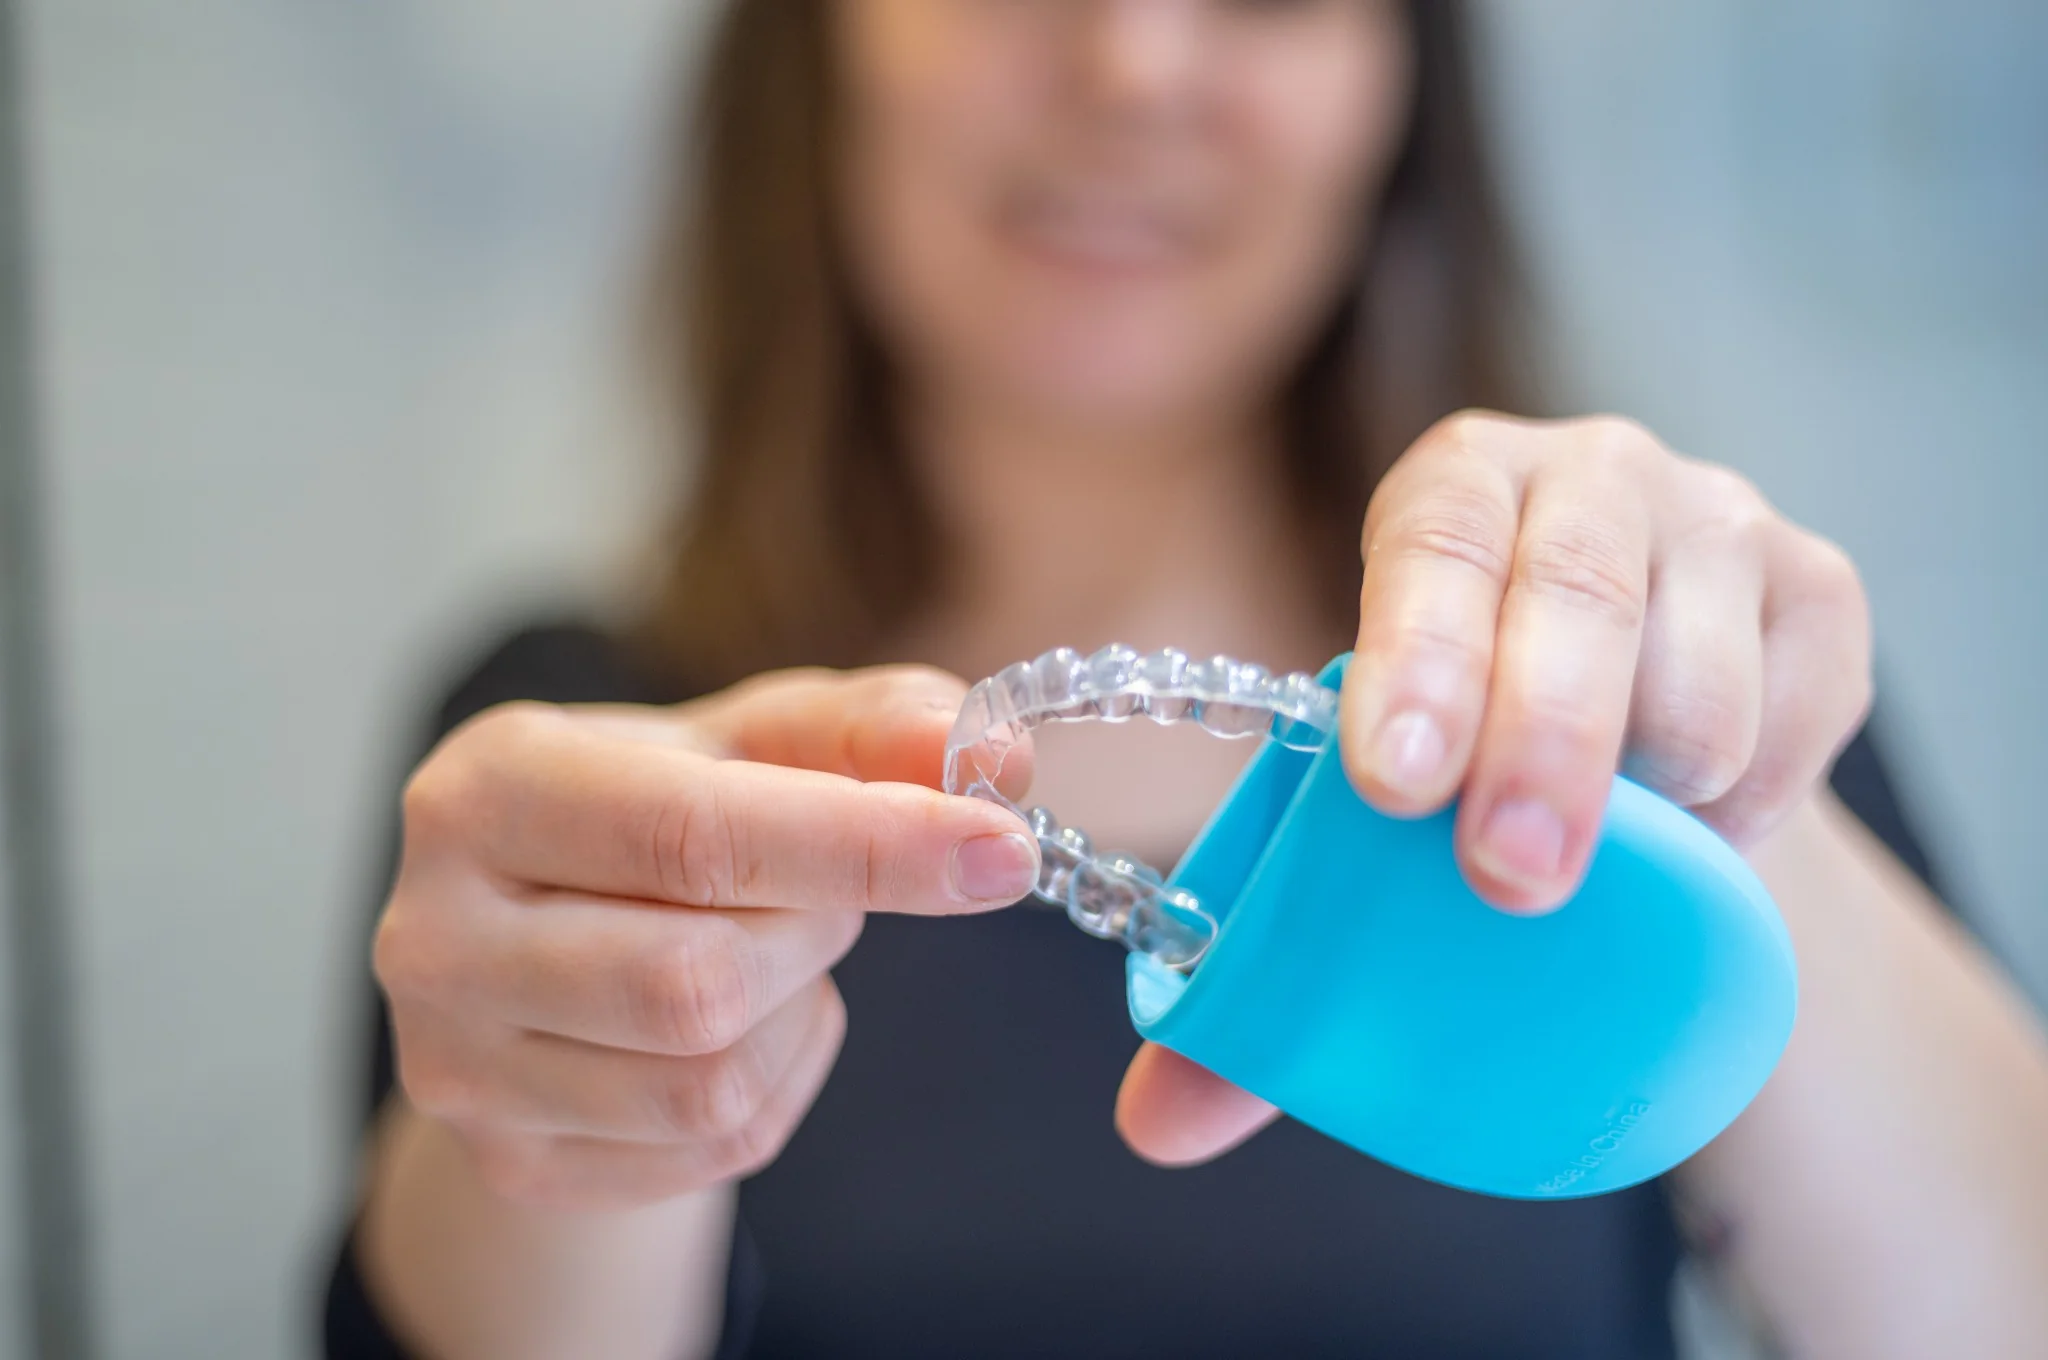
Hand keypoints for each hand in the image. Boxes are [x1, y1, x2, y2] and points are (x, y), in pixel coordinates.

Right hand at [373, 667, 1040, 1209]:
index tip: (1000, 849)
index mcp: (487, 788)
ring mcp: (456, 1064)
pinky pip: (708, 1149)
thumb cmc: (659, 820)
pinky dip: (776, 1080)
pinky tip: (745, 1023)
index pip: (692, 835)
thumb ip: (872, 728)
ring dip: (795, 1011)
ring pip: (706, 1082)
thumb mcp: (751, 742)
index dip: (864, 844)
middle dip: (815, 932)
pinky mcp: (507, 1160)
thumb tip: (999, 754)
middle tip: (823, 889)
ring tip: (770, 949)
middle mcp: (433, 932)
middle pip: (700, 979)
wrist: (542, 942)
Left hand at [1117, 410, 1871, 1163]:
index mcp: (1451, 489)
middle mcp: (1590, 476)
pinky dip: (1749, 805)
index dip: (1419, 656)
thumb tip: (1163, 1123)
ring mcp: (1719, 521)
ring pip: (1699, 679)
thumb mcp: (1380, 792)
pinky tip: (1698, 837)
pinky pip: (1800, 718)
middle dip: (1543, 745)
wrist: (1647, 716)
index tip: (1393, 785)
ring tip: (1603, 859)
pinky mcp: (1822, 590)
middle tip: (1508, 877)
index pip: (1433, 546)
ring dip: (1654, 796)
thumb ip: (1280, 945)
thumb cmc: (1477, 741)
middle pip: (1577, 598)